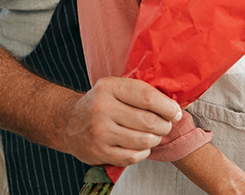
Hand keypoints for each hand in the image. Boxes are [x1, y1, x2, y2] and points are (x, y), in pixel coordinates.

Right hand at [65, 76, 181, 166]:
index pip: (147, 97)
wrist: (68, 123)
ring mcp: (99, 132)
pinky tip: (142, 147)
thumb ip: (139, 92)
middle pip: (148, 121)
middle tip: (166, 126)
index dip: (167, 106)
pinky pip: (132, 156)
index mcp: (109, 87)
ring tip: (154, 136)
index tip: (175, 112)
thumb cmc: (100, 103)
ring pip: (143, 141)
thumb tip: (173, 105)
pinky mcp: (99, 152)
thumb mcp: (114, 88)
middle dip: (164, 125)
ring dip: (155, 140)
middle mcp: (102, 109)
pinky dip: (143, 153)